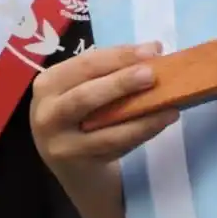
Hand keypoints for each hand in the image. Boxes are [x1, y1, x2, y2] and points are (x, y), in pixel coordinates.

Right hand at [30, 42, 178, 182]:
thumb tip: (153, 49)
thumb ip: (112, 70)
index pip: (85, 64)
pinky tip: (162, 121)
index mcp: (49, 83)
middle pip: (85, 95)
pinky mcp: (77, 163)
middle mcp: (47, 112)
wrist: (73, 167)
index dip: (119, 55)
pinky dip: (140, 132)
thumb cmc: (83, 115)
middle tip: (152, 75)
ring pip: (102, 126)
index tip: (152, 50)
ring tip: (170, 105)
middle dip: (121, 83)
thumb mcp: (85, 89)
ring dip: (140, 114)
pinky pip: (114, 145)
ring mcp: (59, 142)